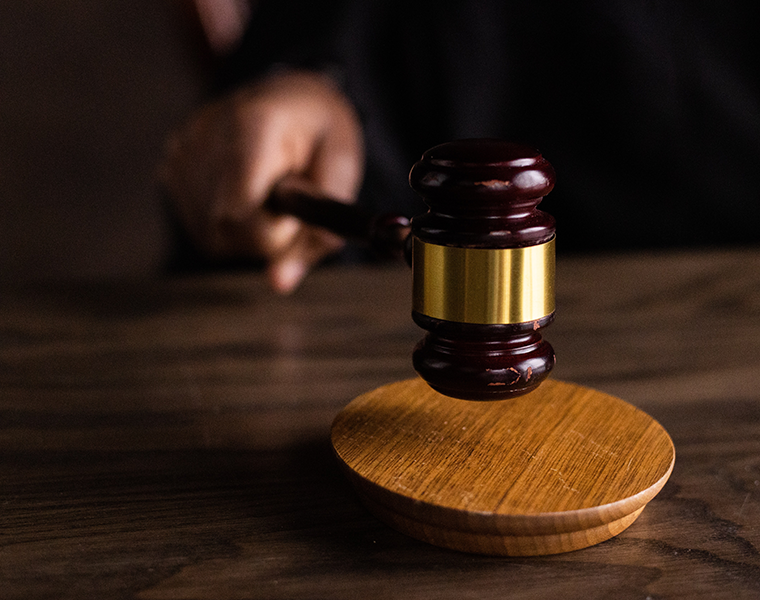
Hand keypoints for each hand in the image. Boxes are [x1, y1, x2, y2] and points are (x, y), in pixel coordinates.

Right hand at [159, 70, 364, 292]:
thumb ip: (318, 230)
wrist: (291, 95)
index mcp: (254, 124)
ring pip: (210, 235)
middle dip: (265, 237)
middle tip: (289, 206)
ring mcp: (182, 149)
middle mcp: (206, 133)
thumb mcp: (342, 172)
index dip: (271, 234)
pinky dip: (228, 225)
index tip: (295, 218)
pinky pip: (200, 226)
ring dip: (248, 234)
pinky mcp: (170, 165)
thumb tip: (279, 284)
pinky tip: (246, 195)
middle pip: (223, 229)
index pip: (239, 212)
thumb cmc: (321, 133)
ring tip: (269, 195)